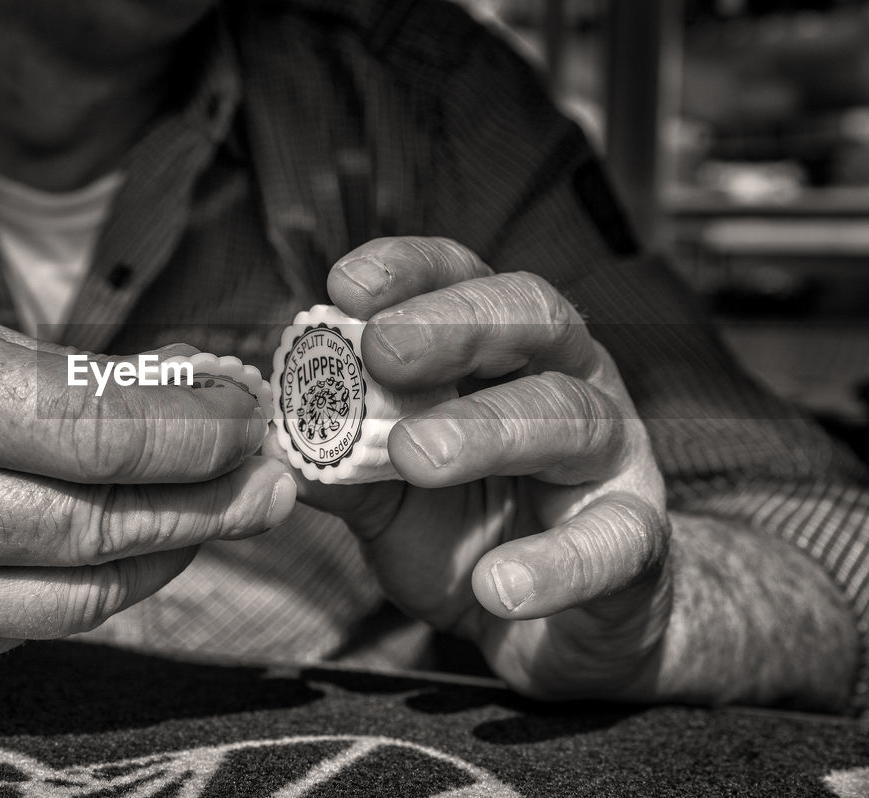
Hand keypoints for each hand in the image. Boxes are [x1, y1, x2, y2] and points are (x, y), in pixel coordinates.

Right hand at [0, 296, 294, 677]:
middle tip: (271, 478)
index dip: (193, 428)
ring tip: (225, 512)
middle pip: (101, 518)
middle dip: (209, 498)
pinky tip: (138, 547)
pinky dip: (103, 585)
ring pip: (84, 590)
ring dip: (172, 548)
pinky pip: (36, 623)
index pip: (91, 427)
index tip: (247, 416)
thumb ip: (50, 376)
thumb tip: (181, 401)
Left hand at [311, 237, 669, 699]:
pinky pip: (612, 541)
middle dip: (456, 323)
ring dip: (489, 430)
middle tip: (383, 347)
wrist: (556, 629)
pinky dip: (555, 563)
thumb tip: (263, 435)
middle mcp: (566, 378)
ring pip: (570, 416)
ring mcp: (611, 454)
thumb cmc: (466, 533)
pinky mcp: (636, 538)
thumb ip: (335, 461)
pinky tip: (499, 585)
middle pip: (531, 316)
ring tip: (415, 456)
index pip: (462, 279)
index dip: (410, 272)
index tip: (345, 284)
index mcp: (500, 352)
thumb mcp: (387, 493)